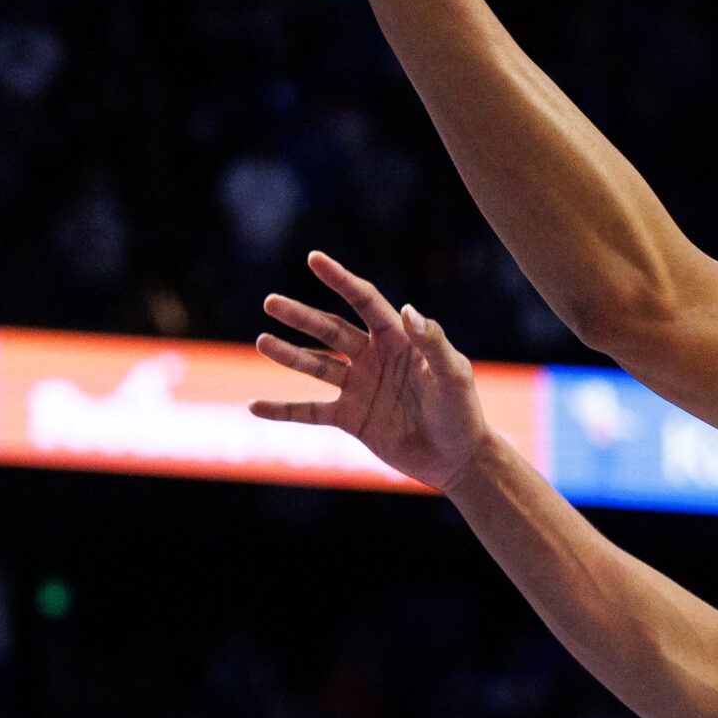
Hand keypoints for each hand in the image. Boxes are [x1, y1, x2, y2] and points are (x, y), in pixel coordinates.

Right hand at [250, 250, 496, 493]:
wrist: (457, 459)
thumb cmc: (463, 412)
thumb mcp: (454, 374)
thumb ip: (433, 342)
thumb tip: (409, 309)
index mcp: (399, 340)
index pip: (364, 302)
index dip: (341, 279)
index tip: (314, 258)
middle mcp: (374, 358)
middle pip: (331, 330)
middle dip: (301, 316)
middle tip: (271, 302)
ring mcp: (360, 387)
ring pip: (316, 366)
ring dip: (289, 354)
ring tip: (262, 341)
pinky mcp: (351, 419)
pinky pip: (310, 412)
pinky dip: (283, 411)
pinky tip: (255, 407)